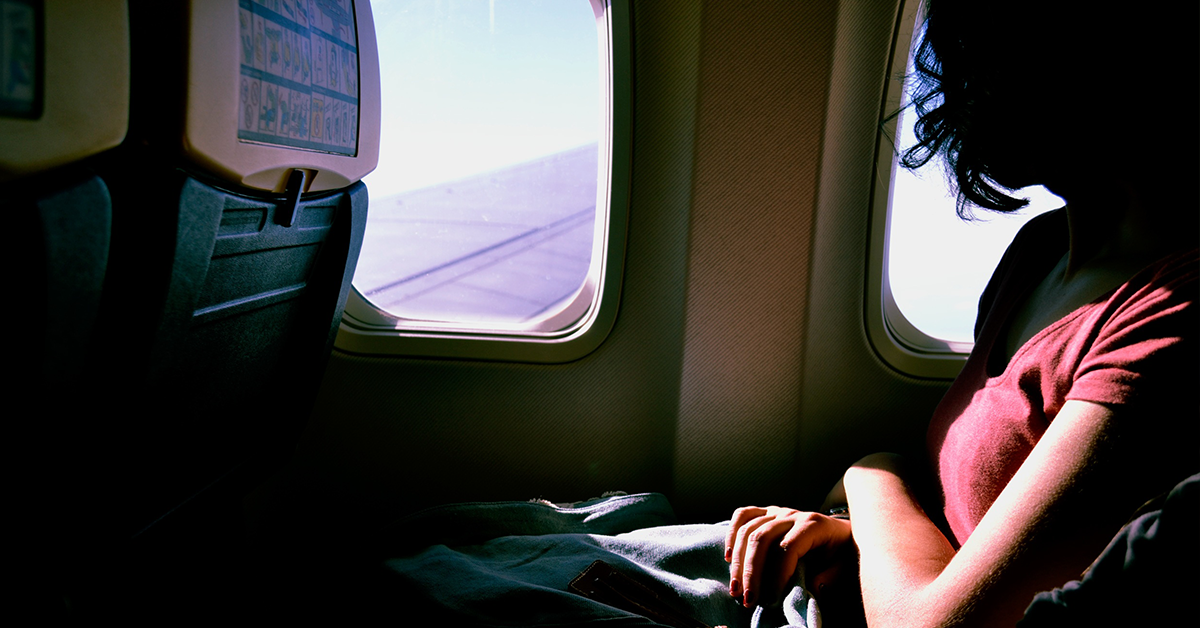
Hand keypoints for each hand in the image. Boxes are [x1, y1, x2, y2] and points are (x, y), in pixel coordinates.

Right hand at [724, 506, 852, 607]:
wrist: (842, 532)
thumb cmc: (840, 553)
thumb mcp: (842, 567)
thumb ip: (826, 578)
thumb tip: (801, 591)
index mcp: (813, 525)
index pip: (787, 549)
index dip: (777, 576)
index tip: (773, 600)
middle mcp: (792, 514)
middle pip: (762, 539)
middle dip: (751, 572)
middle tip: (747, 600)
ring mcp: (777, 511)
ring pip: (748, 530)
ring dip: (738, 562)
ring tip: (736, 589)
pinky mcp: (766, 512)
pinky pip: (742, 515)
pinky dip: (731, 534)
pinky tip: (727, 557)